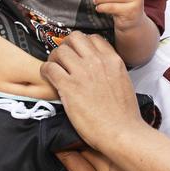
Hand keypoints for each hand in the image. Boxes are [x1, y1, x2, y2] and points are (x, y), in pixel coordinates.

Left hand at [41, 32, 142, 149]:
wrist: (121, 132)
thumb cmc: (124, 115)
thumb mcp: (124, 82)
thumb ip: (111, 70)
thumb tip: (100, 70)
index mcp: (113, 60)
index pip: (94, 38)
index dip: (82, 44)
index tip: (78, 54)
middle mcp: (97, 62)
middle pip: (74, 38)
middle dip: (66, 46)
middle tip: (64, 59)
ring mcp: (82, 73)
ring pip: (59, 50)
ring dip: (54, 58)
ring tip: (55, 69)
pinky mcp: (69, 87)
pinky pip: (49, 68)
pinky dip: (45, 71)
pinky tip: (48, 78)